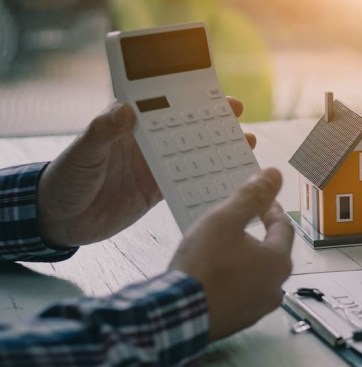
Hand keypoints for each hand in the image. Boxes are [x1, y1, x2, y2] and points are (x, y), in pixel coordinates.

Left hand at [37, 98, 255, 246]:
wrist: (59, 220)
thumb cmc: (64, 180)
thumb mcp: (81, 153)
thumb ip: (102, 132)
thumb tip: (126, 110)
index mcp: (127, 126)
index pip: (162, 105)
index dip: (188, 98)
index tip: (214, 93)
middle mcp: (144, 143)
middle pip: (184, 126)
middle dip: (212, 120)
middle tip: (239, 115)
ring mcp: (152, 167)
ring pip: (192, 153)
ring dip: (216, 148)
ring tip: (244, 145)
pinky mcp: (155, 191)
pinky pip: (187, 181)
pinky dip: (207, 178)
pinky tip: (227, 177)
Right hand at [169, 168, 294, 341]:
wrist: (177, 315)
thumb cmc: (203, 266)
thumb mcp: (225, 220)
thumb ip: (251, 196)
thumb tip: (274, 174)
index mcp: (278, 262)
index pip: (283, 228)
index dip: (271, 210)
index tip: (261, 202)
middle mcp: (275, 288)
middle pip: (272, 253)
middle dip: (258, 236)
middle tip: (239, 224)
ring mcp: (258, 308)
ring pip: (257, 275)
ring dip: (245, 261)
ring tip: (223, 249)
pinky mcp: (238, 321)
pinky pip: (241, 294)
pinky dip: (232, 282)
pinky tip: (213, 275)